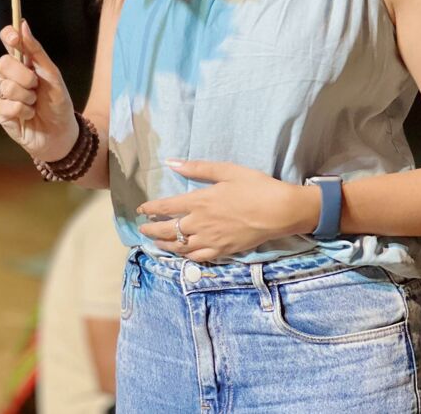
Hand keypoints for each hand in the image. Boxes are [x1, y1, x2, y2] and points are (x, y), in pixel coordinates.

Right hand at [0, 19, 77, 160]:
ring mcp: (3, 93)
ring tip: (34, 103)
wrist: (61, 133)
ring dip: (27, 96)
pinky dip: (23, 110)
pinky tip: (29, 115)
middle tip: (35, 85)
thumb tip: (23, 24)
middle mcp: (10, 75)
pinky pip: (7, 105)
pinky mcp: (0, 112)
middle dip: (24, 75)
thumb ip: (36, 51)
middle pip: (3, 63)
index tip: (15, 38)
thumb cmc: (58, 102)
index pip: (8, 40)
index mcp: (23, 62)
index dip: (8, 36)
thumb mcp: (52, 75)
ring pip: (6, 86)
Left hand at [136, 159, 301, 261]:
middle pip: (167, 230)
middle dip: (151, 230)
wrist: (279, 211)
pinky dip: (184, 256)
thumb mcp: (227, 170)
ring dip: (164, 245)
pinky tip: (182, 253)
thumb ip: (197, 168)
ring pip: (179, 247)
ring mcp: (211, 240)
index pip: (166, 207)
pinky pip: (197, 258)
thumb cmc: (255, 186)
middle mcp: (200, 223)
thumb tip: (171, 162)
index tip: (141, 209)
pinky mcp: (222, 251)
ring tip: (157, 242)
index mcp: (199, 201)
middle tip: (142, 229)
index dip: (150, 208)